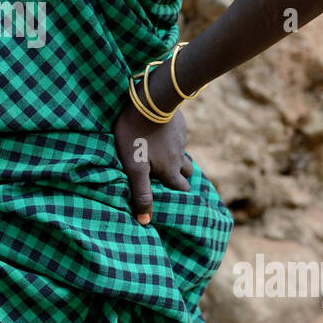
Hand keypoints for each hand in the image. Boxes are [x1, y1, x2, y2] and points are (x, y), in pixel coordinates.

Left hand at [112, 97, 192, 224]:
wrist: (150, 101)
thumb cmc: (137, 136)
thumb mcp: (135, 167)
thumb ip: (141, 193)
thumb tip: (145, 222)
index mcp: (170, 170)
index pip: (182, 190)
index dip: (180, 196)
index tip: (176, 200)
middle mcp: (179, 157)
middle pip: (187, 172)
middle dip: (181, 178)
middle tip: (171, 180)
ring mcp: (181, 139)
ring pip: (183, 154)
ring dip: (177, 158)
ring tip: (165, 159)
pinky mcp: (178, 124)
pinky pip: (178, 137)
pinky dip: (173, 141)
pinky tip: (161, 136)